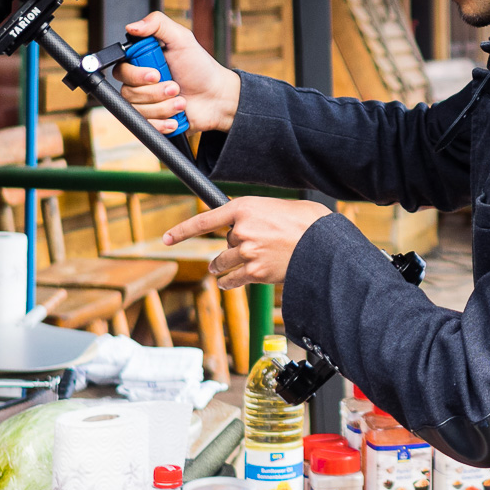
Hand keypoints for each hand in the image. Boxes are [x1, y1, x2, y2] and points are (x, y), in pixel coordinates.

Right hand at [116, 11, 241, 133]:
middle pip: (127, 92)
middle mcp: (139, 84)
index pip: (121, 70)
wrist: (217, 98)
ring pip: (138, 111)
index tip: (156, 74)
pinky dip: (163, 123)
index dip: (136, 75)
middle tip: (176, 86)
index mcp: (141, 63)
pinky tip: (176, 117)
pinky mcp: (153, 122)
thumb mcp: (182, 39)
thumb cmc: (201, 68)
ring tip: (181, 101)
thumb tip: (132, 26)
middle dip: (155, 92)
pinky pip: (146, 127)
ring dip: (164, 107)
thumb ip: (157, 24)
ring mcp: (145, 104)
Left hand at [163, 198, 332, 287]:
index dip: (182, 231)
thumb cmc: (306, 221)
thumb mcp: (275, 207)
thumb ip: (254, 216)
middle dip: (232, 245)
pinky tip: (226, 283)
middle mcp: (242, 229)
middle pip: (224, 242)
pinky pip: (233, 280)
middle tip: (247, 246)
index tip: (166, 239)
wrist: (324, 243)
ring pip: (222, 262)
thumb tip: (239, 230)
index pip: (204, 220)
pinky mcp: (256, 272)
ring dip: (221, 266)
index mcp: (244, 207)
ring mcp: (248, 252)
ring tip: (219, 268)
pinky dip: (228, 282)